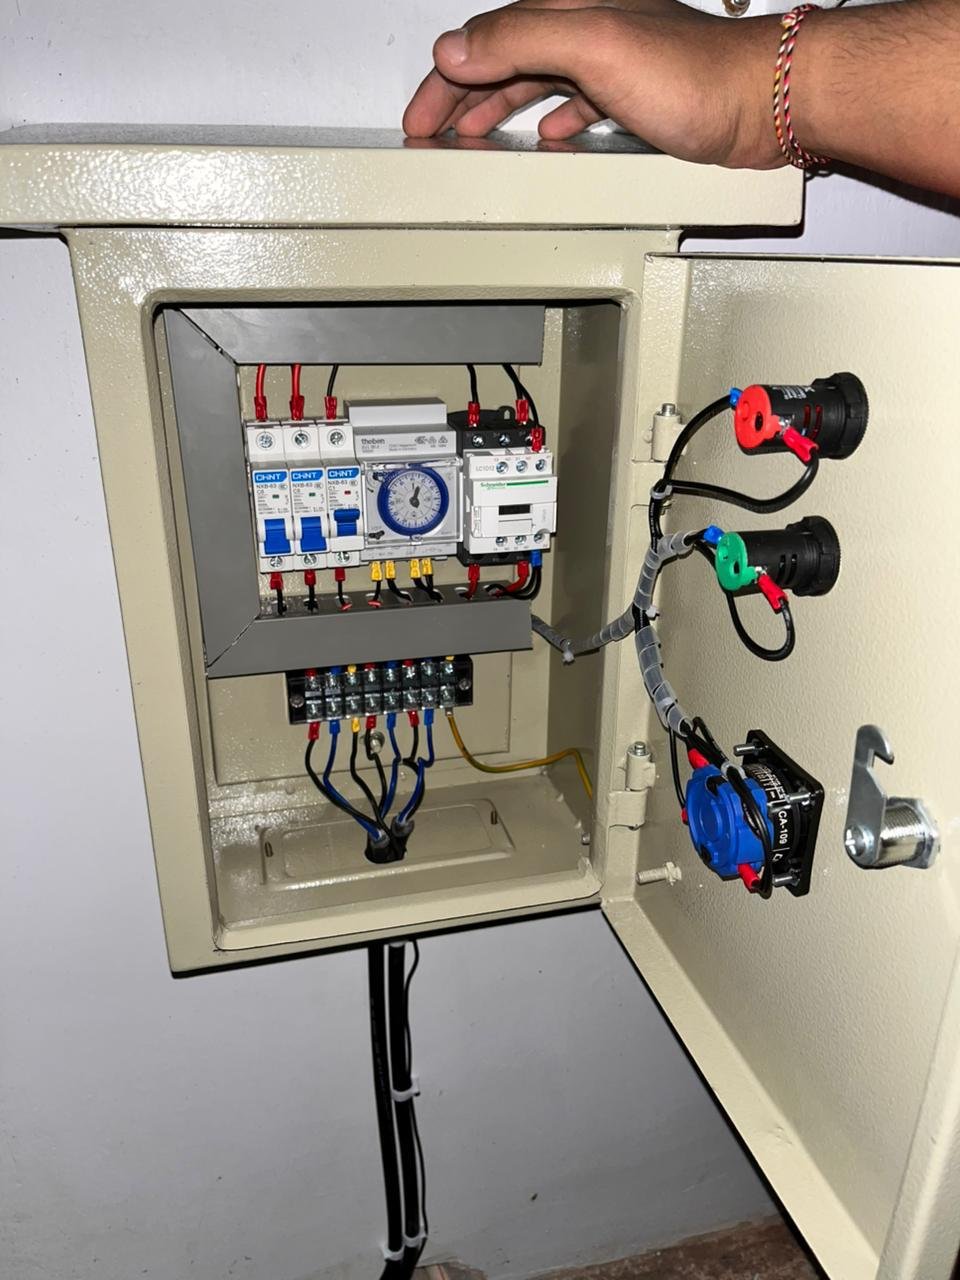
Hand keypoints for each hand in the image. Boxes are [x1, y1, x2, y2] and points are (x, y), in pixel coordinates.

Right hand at [403, 0, 783, 168]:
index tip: (418, 117)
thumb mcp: (594, 44)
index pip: (482, 40)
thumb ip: (521, 39)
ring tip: (471, 135)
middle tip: (431, 131)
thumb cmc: (696, 74)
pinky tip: (546, 135)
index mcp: (570, 9)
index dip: (442, 80)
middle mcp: (588, 28)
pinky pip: (575, 103)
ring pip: (535, 82)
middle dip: (461, 96)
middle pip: (503, 61)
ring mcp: (610, 62)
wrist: (762, 103)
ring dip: (497, 108)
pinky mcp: (635, 95)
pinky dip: (550, 119)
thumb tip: (458, 47)